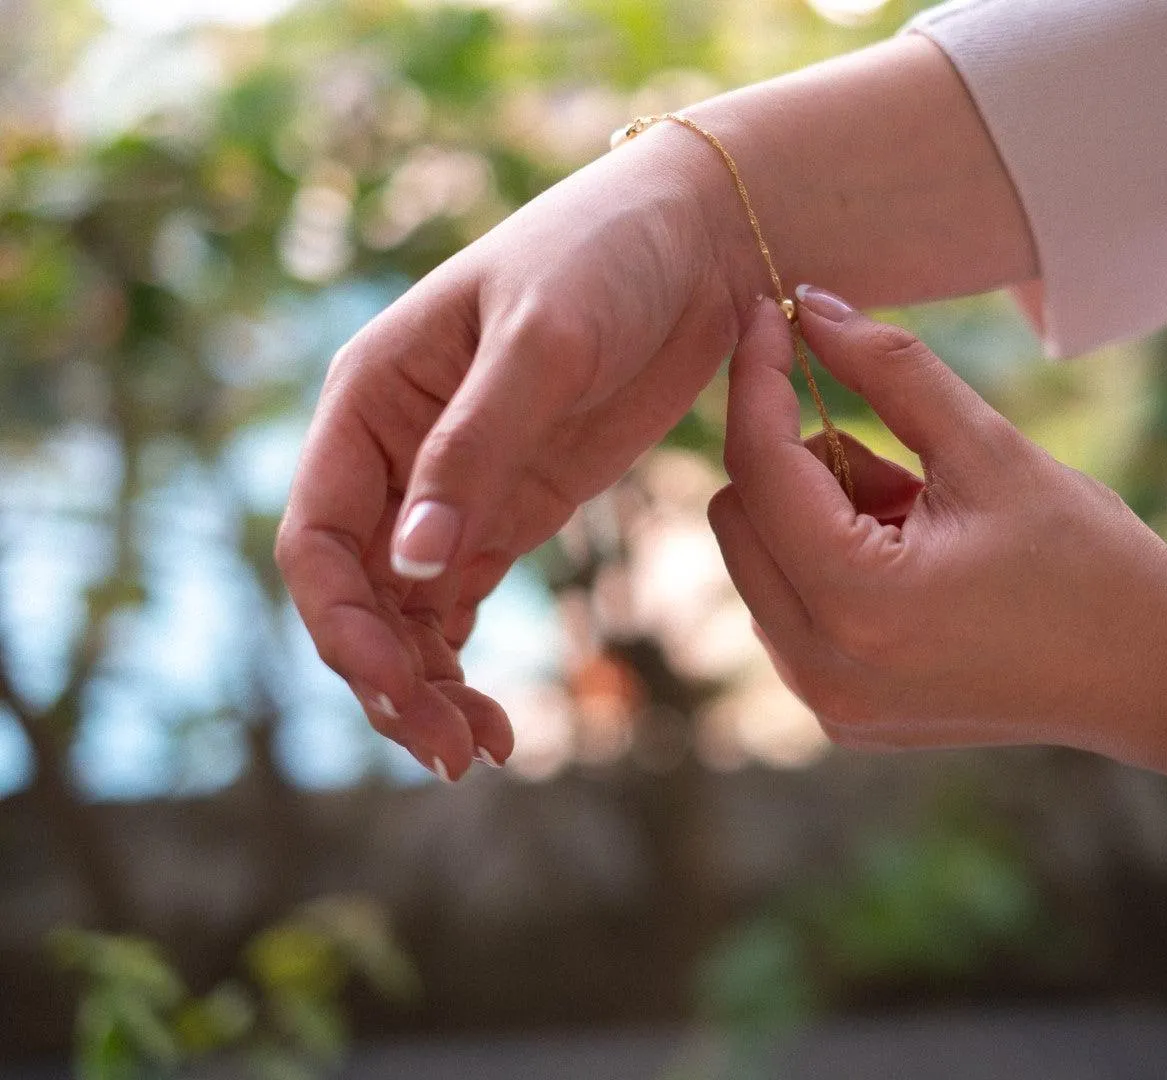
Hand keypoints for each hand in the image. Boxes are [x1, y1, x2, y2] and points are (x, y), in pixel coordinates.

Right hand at [275, 127, 748, 778]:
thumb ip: (474, 448)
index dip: (341, 623)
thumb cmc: (607, 259)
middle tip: (452, 750)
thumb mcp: (541, 345)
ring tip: (480, 751)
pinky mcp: (513, 508)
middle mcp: (397, 453)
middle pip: (358, 592)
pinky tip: (494, 718)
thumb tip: (408, 563)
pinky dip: (462, 661)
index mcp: (372, 401)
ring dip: (427, 684)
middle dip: (389, 675)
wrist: (700, 246)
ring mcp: (454, 487)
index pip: (317, 535)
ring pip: (406, 611)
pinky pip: (458, 602)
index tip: (396, 686)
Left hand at [708, 290, 1166, 775]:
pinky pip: (786, 609)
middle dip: (796, 459)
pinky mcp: (841, 715)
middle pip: (737, 514)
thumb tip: (809, 305)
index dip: (759, 375)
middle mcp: (821, 669)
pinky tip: (911, 563)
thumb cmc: (1089, 561)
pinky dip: (825, 563)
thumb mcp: (989, 447)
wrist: (1150, 675)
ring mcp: (827, 703)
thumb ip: (888, 368)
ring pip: (757, 560)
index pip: (759, 463)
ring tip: (921, 518)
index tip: (773, 314)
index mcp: (859, 602)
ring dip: (814, 514)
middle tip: (895, 455)